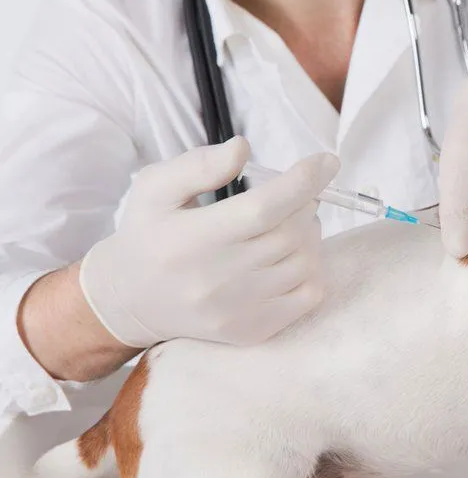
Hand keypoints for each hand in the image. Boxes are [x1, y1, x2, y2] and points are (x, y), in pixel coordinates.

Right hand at [78, 136, 338, 347]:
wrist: (130, 299)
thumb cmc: (150, 234)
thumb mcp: (156, 187)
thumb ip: (199, 165)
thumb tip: (242, 147)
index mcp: (193, 238)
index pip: (264, 208)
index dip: (303, 182)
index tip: (327, 162)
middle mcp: (216, 280)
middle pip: (290, 234)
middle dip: (305, 204)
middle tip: (294, 196)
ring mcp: (237, 310)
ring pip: (305, 263)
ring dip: (309, 235)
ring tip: (288, 224)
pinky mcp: (252, 330)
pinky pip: (309, 296)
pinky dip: (313, 269)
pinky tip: (292, 255)